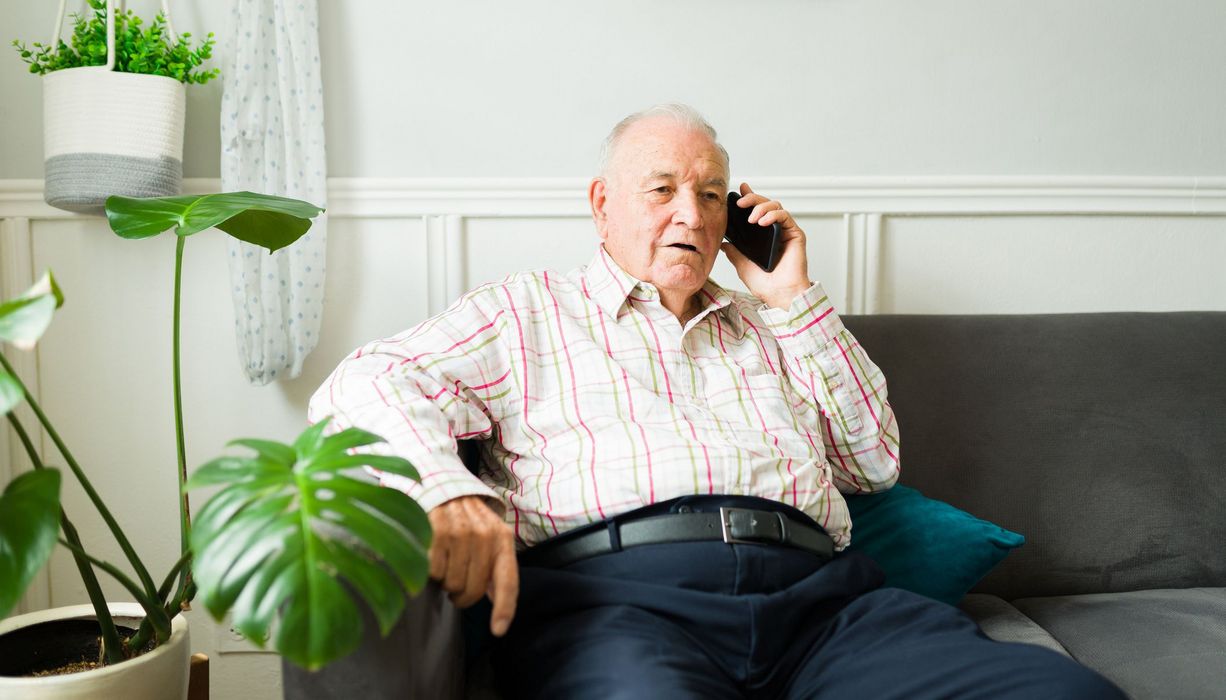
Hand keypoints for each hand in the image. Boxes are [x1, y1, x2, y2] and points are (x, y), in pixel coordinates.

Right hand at [427, 495, 518, 636]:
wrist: (438, 482)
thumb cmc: (464, 518)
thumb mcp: (487, 534)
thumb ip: (494, 565)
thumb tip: (498, 599)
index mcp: (502, 538)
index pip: (508, 581)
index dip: (505, 609)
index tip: (498, 630)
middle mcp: (484, 534)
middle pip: (475, 590)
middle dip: (463, 596)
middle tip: (454, 585)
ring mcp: (460, 532)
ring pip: (452, 583)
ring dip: (444, 581)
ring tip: (443, 562)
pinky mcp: (435, 530)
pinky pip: (432, 572)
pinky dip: (428, 570)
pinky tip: (430, 553)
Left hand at [721, 183, 812, 309]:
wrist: (779, 294)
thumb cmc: (765, 284)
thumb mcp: (742, 265)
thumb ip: (734, 252)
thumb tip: (724, 243)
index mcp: (763, 237)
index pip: (756, 212)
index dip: (749, 198)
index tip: (739, 190)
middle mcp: (775, 231)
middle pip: (765, 204)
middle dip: (752, 199)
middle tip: (740, 202)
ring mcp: (785, 232)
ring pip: (775, 206)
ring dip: (761, 207)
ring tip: (752, 218)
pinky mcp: (795, 234)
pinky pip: (785, 216)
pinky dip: (773, 215)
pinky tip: (763, 221)